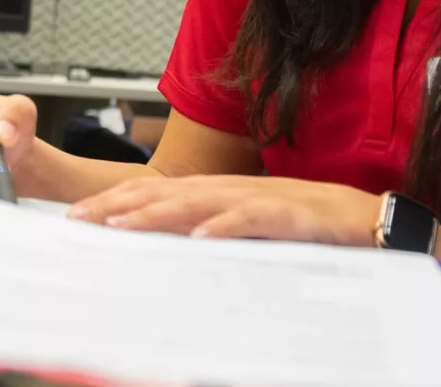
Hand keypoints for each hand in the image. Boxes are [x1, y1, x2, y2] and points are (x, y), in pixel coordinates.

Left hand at [67, 175, 382, 246]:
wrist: (363, 216)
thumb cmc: (302, 225)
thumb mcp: (243, 231)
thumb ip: (204, 235)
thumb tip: (161, 250)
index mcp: (215, 193)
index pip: (154, 193)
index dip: (115, 202)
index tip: (77, 216)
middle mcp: (228, 190)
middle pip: (163, 193)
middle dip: (119, 205)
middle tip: (80, 219)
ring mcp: (256, 199)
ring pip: (197, 202)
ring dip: (156, 212)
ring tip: (122, 224)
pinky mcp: (287, 213)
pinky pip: (250, 219)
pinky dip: (224, 226)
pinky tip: (200, 237)